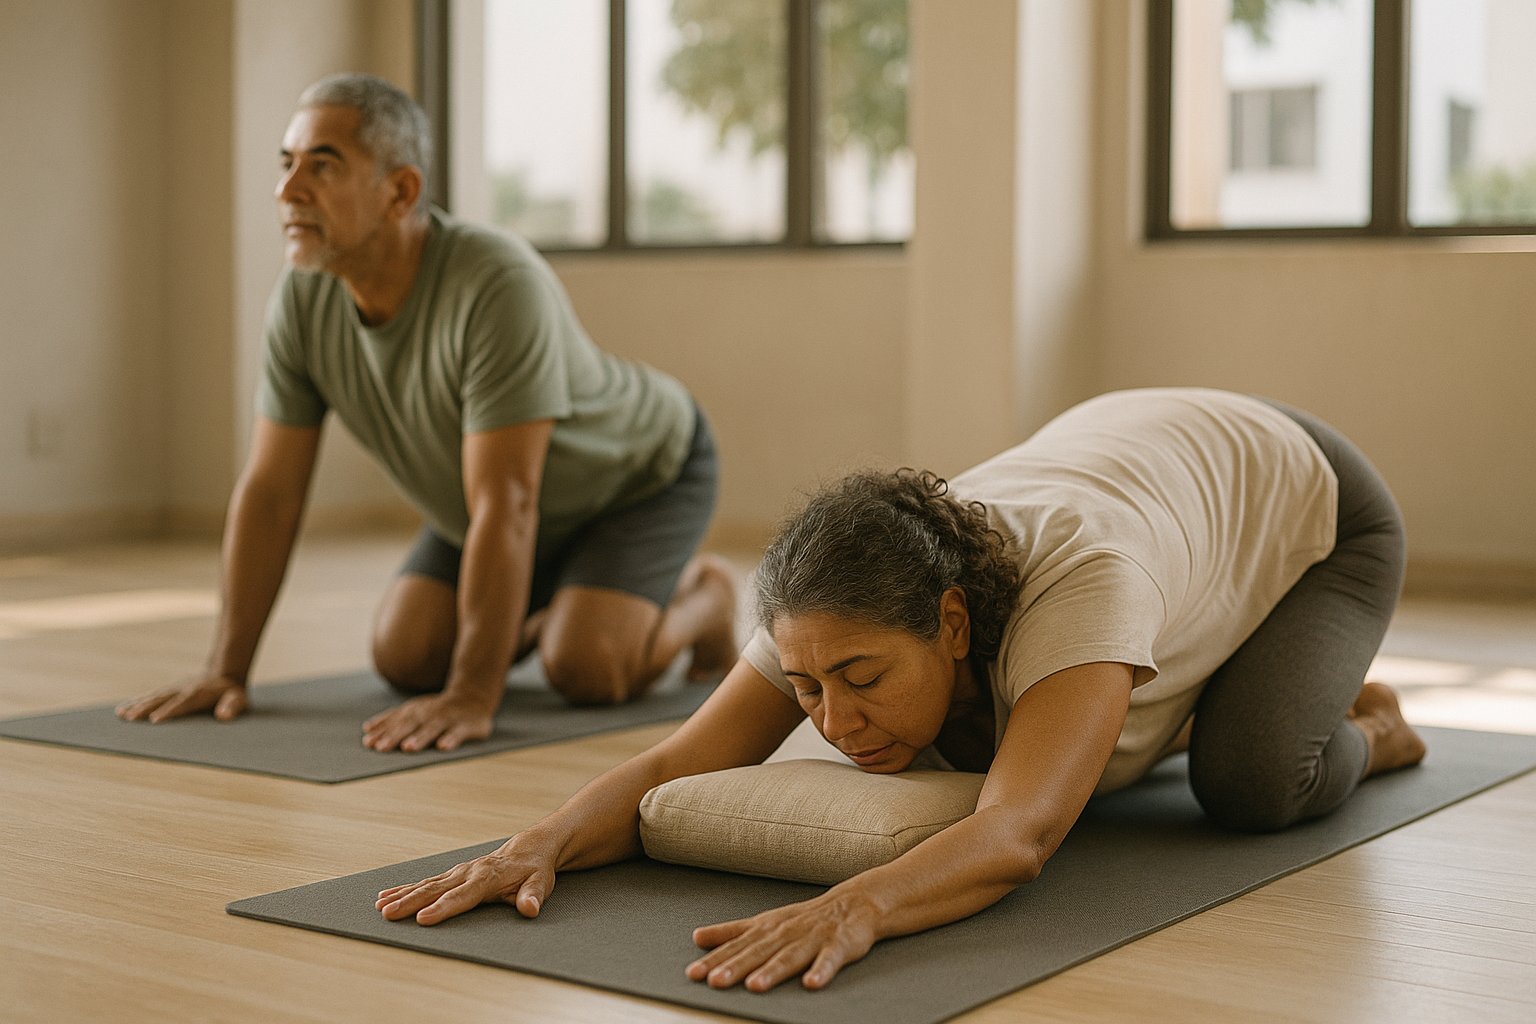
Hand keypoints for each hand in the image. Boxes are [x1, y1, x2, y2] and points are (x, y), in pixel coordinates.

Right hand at [115, 675, 248, 722]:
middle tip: (129, 717)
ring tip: (121, 714)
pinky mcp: (170, 690)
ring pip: (154, 696)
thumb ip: (233, 706)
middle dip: (145, 708)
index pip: (182, 703)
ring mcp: (175, 689)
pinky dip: (137, 701)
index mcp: (200, 694)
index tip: (155, 720)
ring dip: (137, 705)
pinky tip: (124, 708)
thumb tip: (223, 716)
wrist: (225, 674)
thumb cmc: (233, 693)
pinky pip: (152, 695)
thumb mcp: (239, 699)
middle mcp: (184, 690)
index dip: (169, 711)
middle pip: (162, 699)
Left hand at [361, 691, 495, 751]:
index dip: (382, 732)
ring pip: (433, 728)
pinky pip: (458, 733)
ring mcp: (448, 719)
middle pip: (410, 725)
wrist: (473, 696)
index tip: (368, 743)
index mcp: (416, 711)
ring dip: (420, 737)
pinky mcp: (466, 726)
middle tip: (381, 748)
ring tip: (408, 748)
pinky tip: (443, 747)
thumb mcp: (414, 710)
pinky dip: (451, 739)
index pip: (396, 722)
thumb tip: (366, 730)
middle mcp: (430, 713)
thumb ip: (392, 719)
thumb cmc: (438, 709)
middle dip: (395, 736)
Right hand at [376, 834, 557, 924]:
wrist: (528, 849)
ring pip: (426, 885)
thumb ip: (534, 896)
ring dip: (402, 895)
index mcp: (488, 878)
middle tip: (389, 915)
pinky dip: (405, 889)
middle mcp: (468, 873)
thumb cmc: (534, 870)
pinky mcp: (452, 874)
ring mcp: (458, 872)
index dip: (443, 908)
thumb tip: (530, 909)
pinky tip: (386, 897)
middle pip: (436, 890)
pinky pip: (426, 882)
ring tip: (380, 908)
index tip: (423, 919)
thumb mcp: (541, 883)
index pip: (462, 896)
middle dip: (411, 902)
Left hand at [686, 887, 880, 992]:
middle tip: (715, 981)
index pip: (737, 945)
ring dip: (772, 971)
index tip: (693, 973)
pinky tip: (812, 984)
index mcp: (767, 928)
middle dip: (736, 966)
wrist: (854, 903)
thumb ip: (732, 931)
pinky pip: (830, 959)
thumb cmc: (804, 918)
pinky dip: (822, 971)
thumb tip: (698, 937)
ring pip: (790, 956)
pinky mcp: (839, 945)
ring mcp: (813, 938)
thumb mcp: (765, 921)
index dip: (715, 959)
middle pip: (759, 951)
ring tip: (755, 986)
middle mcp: (786, 932)